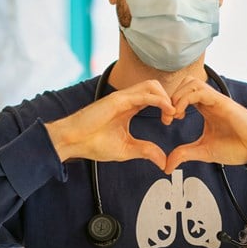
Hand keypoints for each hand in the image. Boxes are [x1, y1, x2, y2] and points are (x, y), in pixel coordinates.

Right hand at [45, 80, 175, 171]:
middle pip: (155, 87)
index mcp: (129, 107)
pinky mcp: (118, 100)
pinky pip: (144, 94)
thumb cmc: (93, 143)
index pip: (154, 97)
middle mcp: (127, 99)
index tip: (172, 120)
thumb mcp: (126, 149)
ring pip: (152, 85)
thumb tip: (163, 162)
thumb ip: (146, 151)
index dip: (167, 106)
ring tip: (172, 114)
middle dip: (170, 99)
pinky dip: (160, 100)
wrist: (72, 141)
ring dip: (167, 97)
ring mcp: (122, 98)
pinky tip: (168, 111)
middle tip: (174, 117)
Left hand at [164, 76, 246, 173]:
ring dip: (177, 96)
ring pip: (191, 82)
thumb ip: (185, 154)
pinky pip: (200, 90)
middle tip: (169, 117)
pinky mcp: (221, 102)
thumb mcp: (203, 152)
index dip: (170, 104)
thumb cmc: (236, 147)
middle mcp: (209, 101)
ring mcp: (216, 100)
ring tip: (175, 114)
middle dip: (171, 97)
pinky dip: (185, 99)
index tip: (167, 121)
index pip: (183, 94)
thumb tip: (167, 165)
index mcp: (205, 108)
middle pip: (185, 83)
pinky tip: (181, 114)